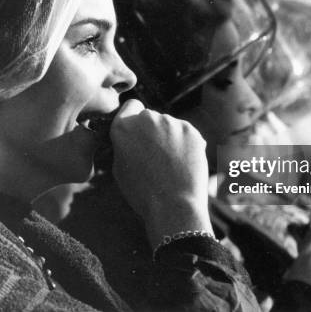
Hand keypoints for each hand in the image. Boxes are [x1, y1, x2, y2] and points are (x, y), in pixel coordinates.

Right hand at [111, 99, 212, 246]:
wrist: (173, 205)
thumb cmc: (143, 192)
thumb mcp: (120, 168)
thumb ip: (124, 144)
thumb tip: (131, 137)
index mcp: (123, 127)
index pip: (130, 106)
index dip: (134, 118)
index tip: (139, 131)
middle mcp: (146, 119)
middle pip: (150, 117)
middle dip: (152, 130)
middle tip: (155, 156)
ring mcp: (170, 122)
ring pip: (169, 125)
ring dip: (169, 137)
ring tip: (170, 165)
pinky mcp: (191, 130)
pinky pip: (186, 133)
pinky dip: (186, 144)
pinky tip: (183, 164)